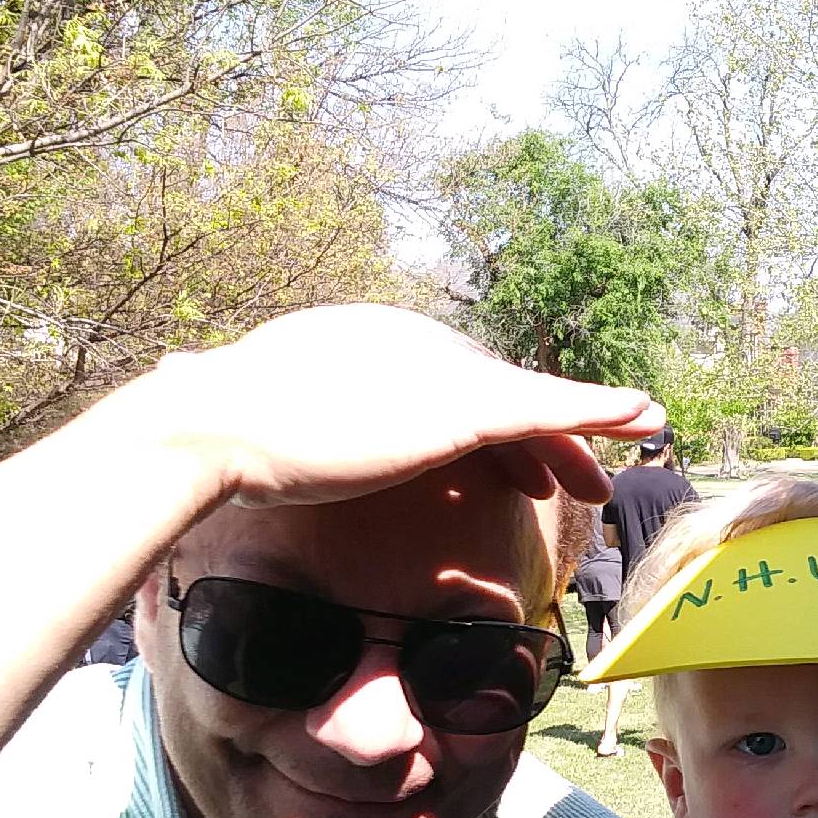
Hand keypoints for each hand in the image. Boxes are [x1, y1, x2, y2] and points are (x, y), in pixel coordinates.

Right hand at [102, 303, 662, 512]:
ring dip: (586, 427)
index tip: (508, 465)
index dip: (484, 430)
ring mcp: (435, 370)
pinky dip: (597, 411)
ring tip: (637, 447)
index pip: (444, 385)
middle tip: (577, 476)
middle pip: (493, 392)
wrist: (212, 432)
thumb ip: (247, 405)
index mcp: (366, 343)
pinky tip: (640, 417)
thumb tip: (177, 378)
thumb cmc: (211, 437)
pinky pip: (546, 410)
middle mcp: (410, 341)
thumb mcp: (239, 410)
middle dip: (541, 435)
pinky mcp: (458, 405)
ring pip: (529, 402)